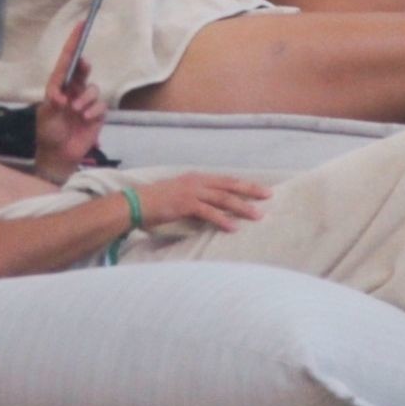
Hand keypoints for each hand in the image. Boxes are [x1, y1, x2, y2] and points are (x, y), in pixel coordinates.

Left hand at [34, 19, 106, 182]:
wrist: (59, 156)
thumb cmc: (48, 133)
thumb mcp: (46, 116)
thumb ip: (53, 103)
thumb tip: (61, 94)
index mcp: (58, 86)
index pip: (66, 61)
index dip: (73, 43)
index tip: (80, 26)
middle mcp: (73, 90)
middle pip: (82, 70)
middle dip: (83, 67)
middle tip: (82, 67)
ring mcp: (85, 102)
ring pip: (93, 88)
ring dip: (86, 98)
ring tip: (76, 111)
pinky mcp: (96, 114)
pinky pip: (100, 105)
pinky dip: (93, 110)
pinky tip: (86, 119)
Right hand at [134, 173, 271, 232]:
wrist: (136, 203)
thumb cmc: (156, 203)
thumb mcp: (180, 197)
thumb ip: (197, 202)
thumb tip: (211, 212)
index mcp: (197, 178)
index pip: (226, 180)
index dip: (245, 184)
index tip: (261, 189)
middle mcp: (197, 182)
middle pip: (230, 185)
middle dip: (251, 190)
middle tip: (269, 195)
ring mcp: (191, 192)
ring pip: (223, 198)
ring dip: (242, 207)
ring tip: (257, 215)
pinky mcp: (185, 204)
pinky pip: (208, 212)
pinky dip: (222, 219)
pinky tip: (233, 227)